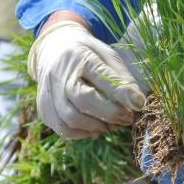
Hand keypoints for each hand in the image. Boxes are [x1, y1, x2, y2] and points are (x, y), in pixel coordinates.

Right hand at [27, 17, 145, 138]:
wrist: (54, 51)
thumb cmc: (88, 55)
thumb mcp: (108, 56)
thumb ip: (122, 78)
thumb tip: (137, 103)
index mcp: (79, 56)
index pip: (100, 75)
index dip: (121, 93)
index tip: (139, 104)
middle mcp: (59, 73)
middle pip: (83, 100)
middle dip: (110, 114)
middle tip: (127, 118)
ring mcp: (48, 92)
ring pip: (70, 119)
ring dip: (96, 126)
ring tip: (111, 124)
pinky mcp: (44, 107)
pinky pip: (62, 128)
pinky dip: (82, 133)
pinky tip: (95, 128)